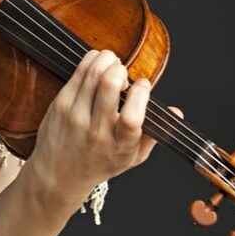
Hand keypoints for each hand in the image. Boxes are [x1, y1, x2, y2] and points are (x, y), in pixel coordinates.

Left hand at [25, 49, 182, 214]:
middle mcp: (96, 132)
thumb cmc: (99, 163)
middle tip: (123, 71)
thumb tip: (175, 112)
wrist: (58, 175)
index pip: (132, 118)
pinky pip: (77, 74)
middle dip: (120, 69)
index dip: (140, 94)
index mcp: (119, 146)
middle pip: (109, 86)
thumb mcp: (131, 158)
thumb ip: (153, 135)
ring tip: (112, 63)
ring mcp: (75, 117)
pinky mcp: (60, 105)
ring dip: (106, 60)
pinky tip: (97, 63)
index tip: (143, 85)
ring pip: (92, 75)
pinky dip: (90, 61)